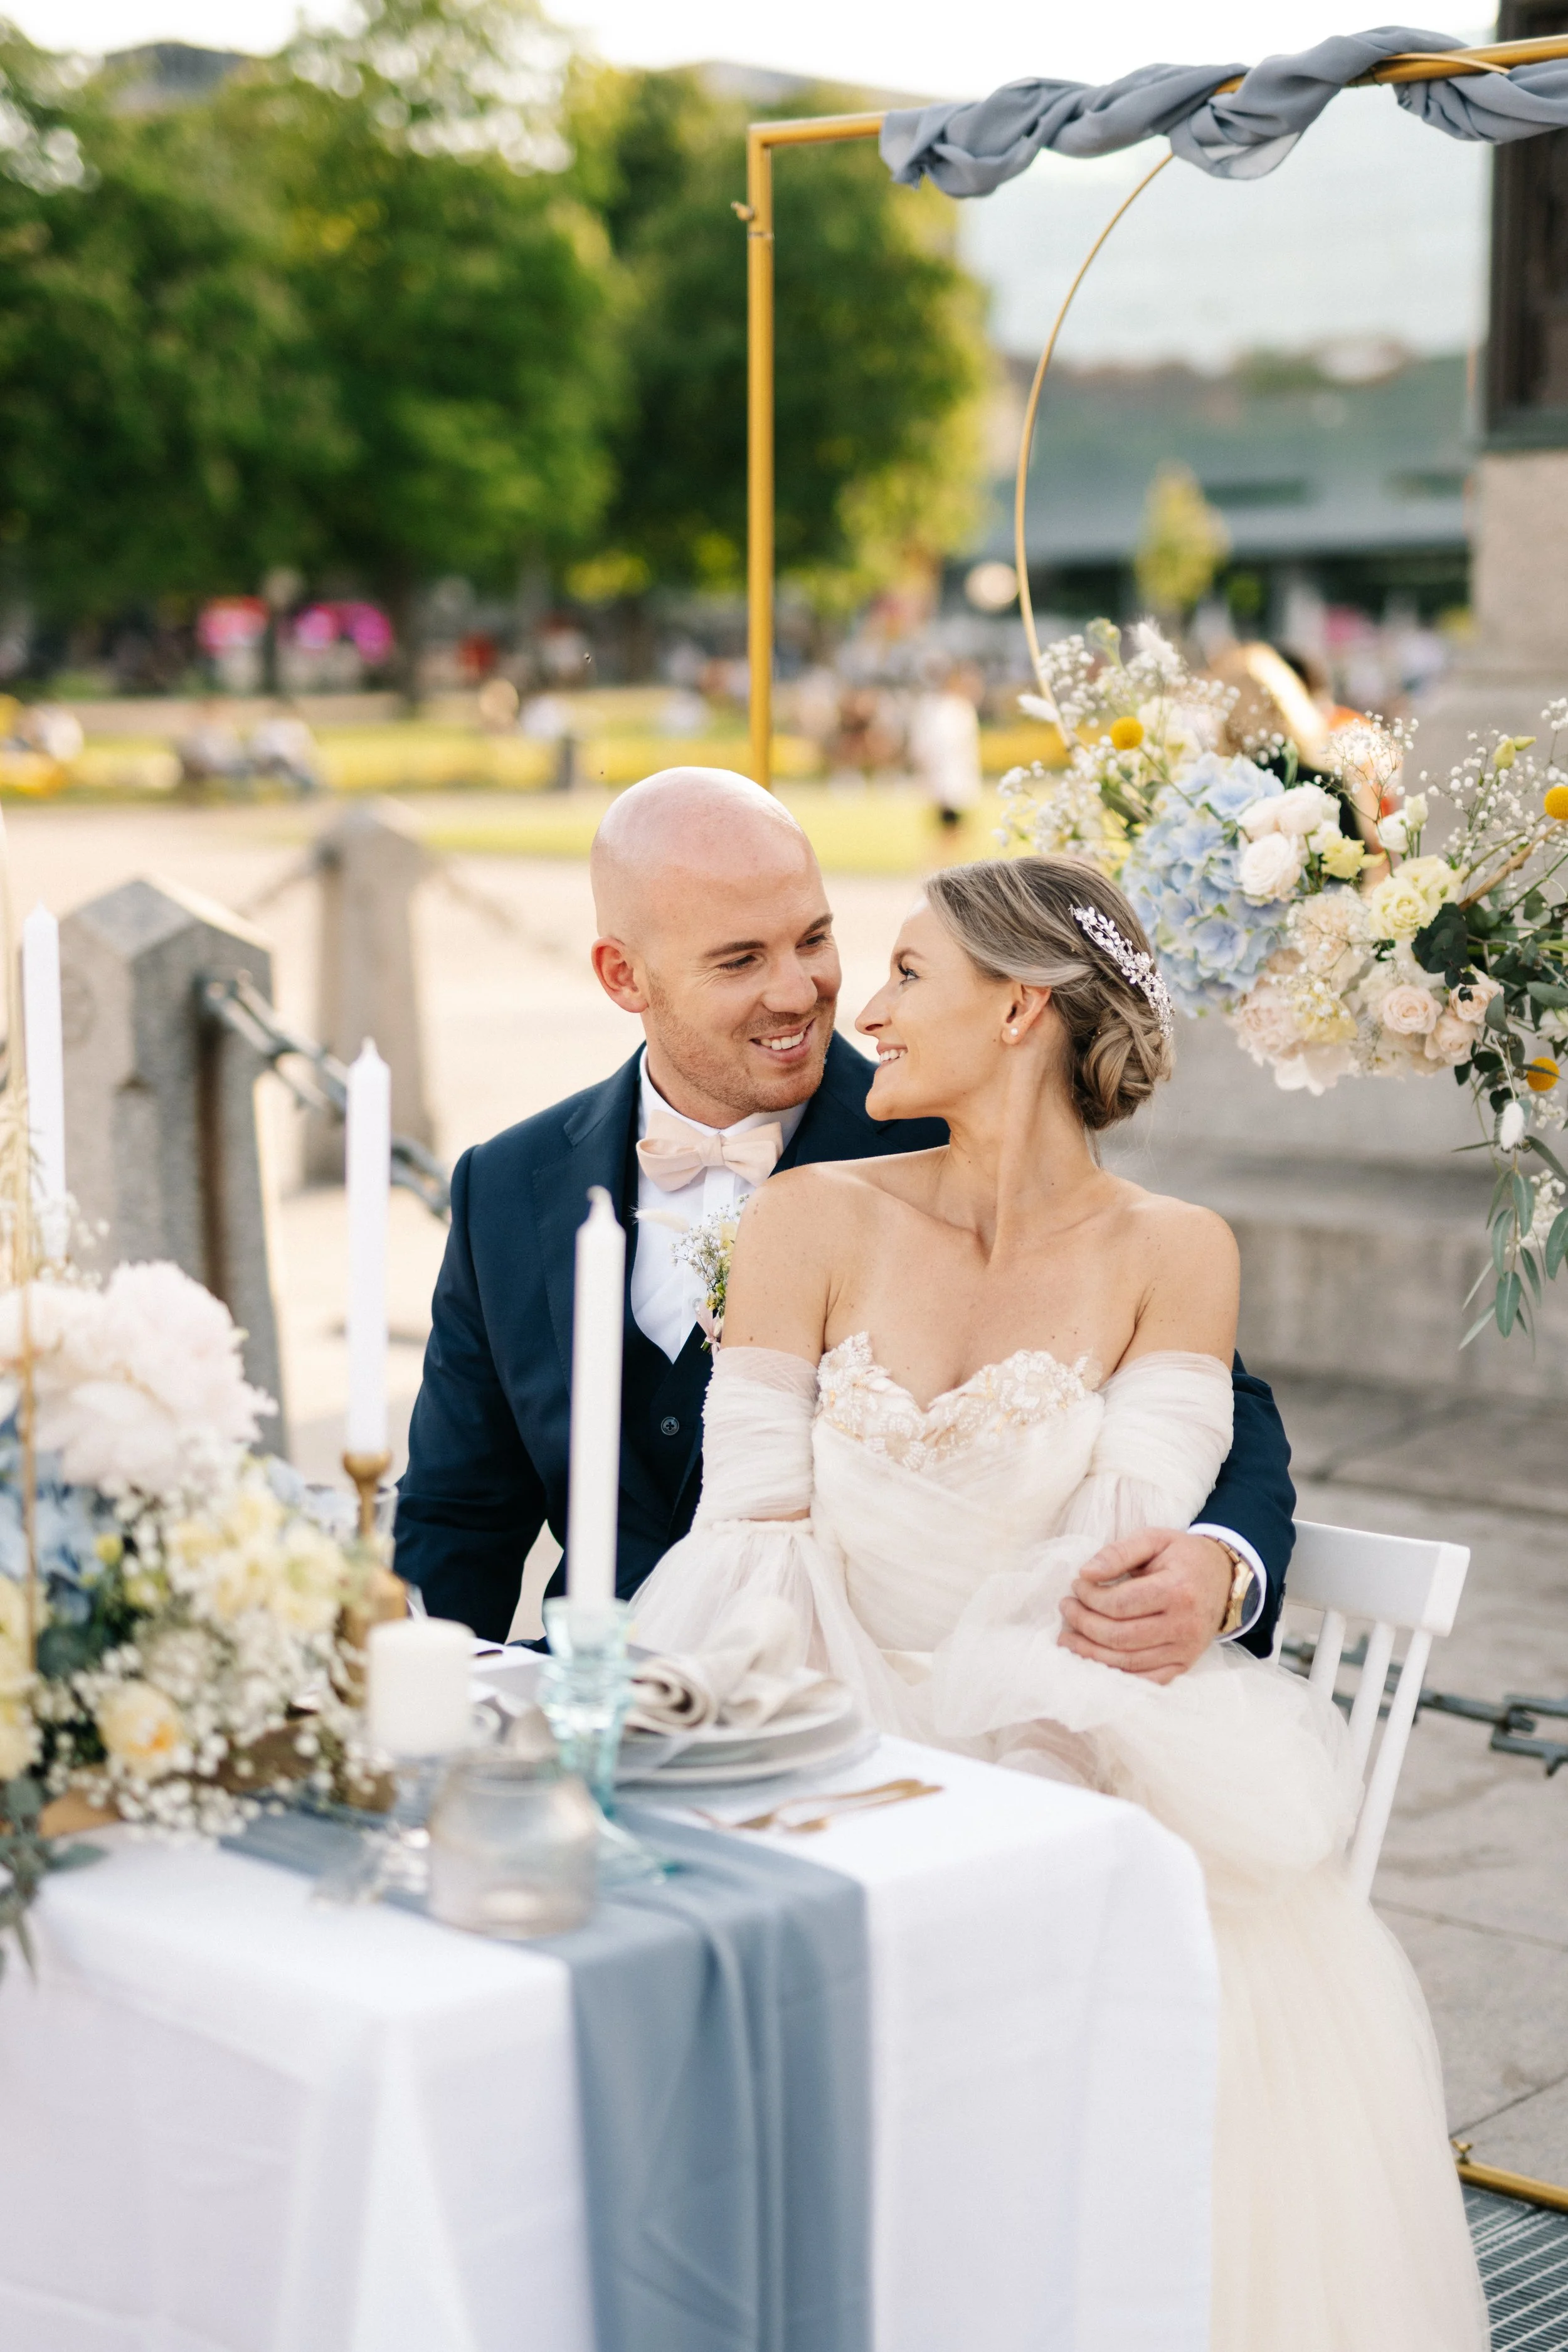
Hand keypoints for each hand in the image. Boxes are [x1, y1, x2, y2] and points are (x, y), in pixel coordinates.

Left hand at [1057, 1529, 1235, 1683]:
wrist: (1223, 1578)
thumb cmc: (1182, 1556)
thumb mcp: (1153, 1539)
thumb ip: (1118, 1552)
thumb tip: (1085, 1573)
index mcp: (1178, 1590)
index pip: (1120, 1605)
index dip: (1089, 1597)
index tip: (1076, 1585)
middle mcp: (1185, 1625)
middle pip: (1120, 1636)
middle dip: (1084, 1624)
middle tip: (1067, 1608)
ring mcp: (1186, 1650)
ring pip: (1128, 1663)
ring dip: (1090, 1652)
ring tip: (1068, 1636)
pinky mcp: (1185, 1664)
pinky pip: (1145, 1680)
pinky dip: (1115, 1674)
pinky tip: (1093, 1660)